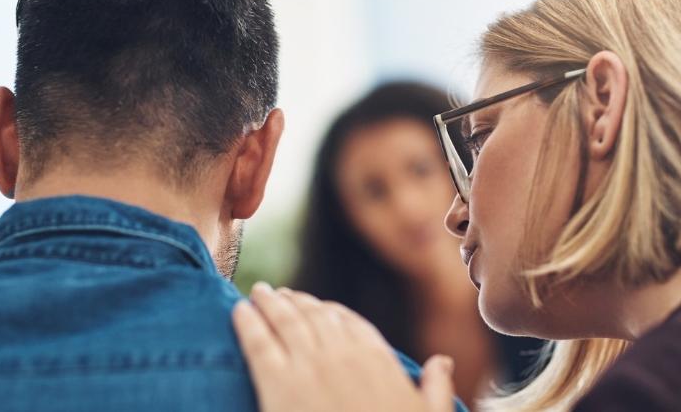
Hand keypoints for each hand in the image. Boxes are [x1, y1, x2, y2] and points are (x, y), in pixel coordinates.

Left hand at [232, 283, 456, 411]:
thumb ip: (435, 387)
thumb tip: (442, 361)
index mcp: (375, 358)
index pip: (348, 321)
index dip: (328, 310)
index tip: (316, 305)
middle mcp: (340, 354)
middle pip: (313, 315)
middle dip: (295, 301)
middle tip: (279, 293)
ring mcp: (307, 366)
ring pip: (284, 320)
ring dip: (269, 302)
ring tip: (259, 292)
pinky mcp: (277, 385)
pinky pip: (258, 343)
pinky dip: (247, 323)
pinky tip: (238, 311)